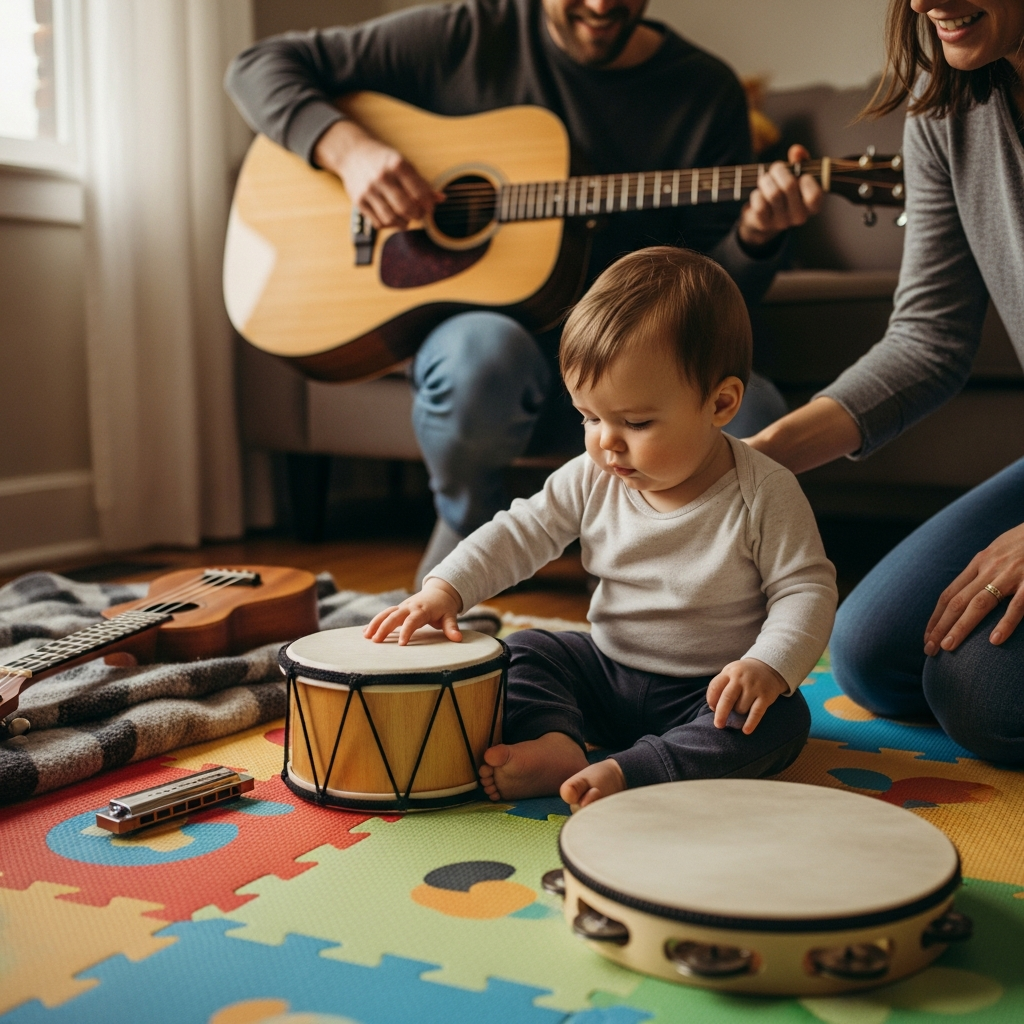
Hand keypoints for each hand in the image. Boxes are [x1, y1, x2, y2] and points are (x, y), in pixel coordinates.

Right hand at [314, 119, 443, 228]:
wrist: (352, 153)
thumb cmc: (382, 160)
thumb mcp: (403, 163)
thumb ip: (421, 182)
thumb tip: (441, 199)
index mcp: (397, 164)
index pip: (419, 193)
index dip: (428, 205)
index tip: (430, 207)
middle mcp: (382, 177)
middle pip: (406, 208)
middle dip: (417, 215)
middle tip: (419, 214)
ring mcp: (369, 190)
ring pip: (392, 219)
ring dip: (404, 223)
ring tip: (407, 218)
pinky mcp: (359, 201)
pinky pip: (378, 222)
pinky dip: (389, 224)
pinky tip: (393, 218)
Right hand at [363, 578, 463, 644]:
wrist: (439, 591)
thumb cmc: (444, 607)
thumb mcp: (450, 615)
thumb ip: (452, 627)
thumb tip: (458, 639)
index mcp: (422, 609)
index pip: (413, 620)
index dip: (407, 631)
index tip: (401, 644)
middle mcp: (410, 607)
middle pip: (394, 616)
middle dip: (384, 627)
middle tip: (376, 641)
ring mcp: (402, 607)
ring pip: (386, 613)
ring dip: (375, 624)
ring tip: (366, 636)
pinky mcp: (398, 609)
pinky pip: (384, 614)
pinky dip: (375, 622)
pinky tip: (365, 632)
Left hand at [707, 658, 787, 733]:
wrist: (769, 667)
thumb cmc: (743, 674)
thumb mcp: (730, 672)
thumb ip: (720, 686)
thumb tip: (713, 708)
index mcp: (729, 672)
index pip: (715, 687)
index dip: (711, 700)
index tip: (712, 708)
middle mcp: (741, 679)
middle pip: (727, 698)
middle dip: (721, 714)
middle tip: (718, 725)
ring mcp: (754, 687)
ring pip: (741, 708)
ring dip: (738, 713)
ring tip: (741, 709)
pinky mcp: (765, 696)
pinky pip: (756, 712)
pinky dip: (751, 723)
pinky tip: (745, 730)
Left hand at [738, 144, 822, 248]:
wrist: (762, 217)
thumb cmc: (784, 191)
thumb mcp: (795, 175)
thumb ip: (800, 162)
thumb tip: (797, 151)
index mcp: (812, 205)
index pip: (814, 196)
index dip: (807, 181)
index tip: (802, 175)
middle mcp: (799, 217)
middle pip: (789, 186)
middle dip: (779, 170)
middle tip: (775, 169)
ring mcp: (782, 222)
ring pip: (773, 194)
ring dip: (766, 180)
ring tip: (765, 179)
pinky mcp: (764, 224)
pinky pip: (759, 204)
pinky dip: (757, 194)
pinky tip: (758, 194)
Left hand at [924, 522, 1023, 654]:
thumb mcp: (1000, 550)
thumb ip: (985, 570)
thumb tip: (968, 591)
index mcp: (980, 562)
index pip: (949, 593)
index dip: (936, 616)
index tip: (927, 636)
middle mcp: (990, 568)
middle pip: (957, 601)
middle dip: (940, 626)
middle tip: (928, 649)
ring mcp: (1010, 575)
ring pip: (979, 604)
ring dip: (961, 627)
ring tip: (947, 647)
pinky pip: (1017, 605)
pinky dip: (1005, 623)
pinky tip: (993, 641)